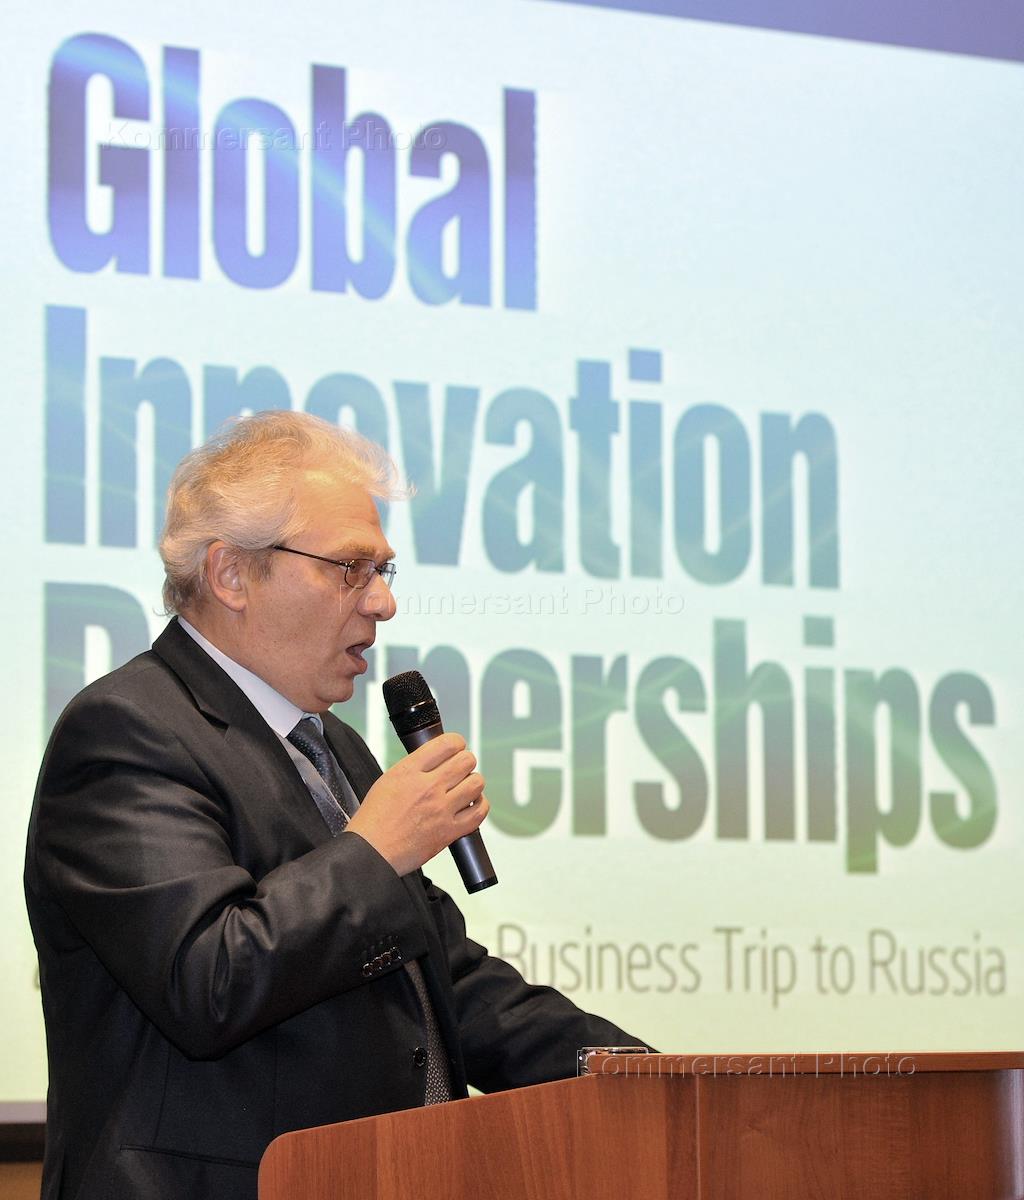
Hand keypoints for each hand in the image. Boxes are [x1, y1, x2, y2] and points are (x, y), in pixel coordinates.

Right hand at [345, 733, 487, 875]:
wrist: (371, 852)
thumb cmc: (374, 819)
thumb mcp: (389, 779)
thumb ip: (415, 767)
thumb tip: (437, 759)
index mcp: (410, 771)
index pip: (448, 743)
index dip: (457, 742)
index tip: (456, 748)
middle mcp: (428, 787)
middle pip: (466, 760)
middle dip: (466, 761)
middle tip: (460, 768)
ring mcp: (441, 810)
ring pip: (477, 783)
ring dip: (473, 782)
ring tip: (465, 787)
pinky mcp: (449, 832)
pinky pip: (479, 812)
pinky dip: (480, 805)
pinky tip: (472, 804)